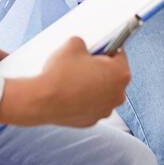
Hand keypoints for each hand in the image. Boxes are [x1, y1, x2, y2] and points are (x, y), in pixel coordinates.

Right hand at [0, 37, 130, 127]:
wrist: (43, 100)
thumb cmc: (61, 74)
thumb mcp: (73, 44)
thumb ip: (85, 43)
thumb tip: (83, 47)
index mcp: (120, 74)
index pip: (119, 54)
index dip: (106, 49)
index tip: (98, 49)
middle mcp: (118, 94)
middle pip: (113, 76)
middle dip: (101, 69)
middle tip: (84, 63)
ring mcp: (105, 110)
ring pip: (103, 92)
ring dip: (93, 85)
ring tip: (75, 79)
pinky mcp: (92, 121)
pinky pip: (92, 105)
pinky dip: (85, 100)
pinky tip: (71, 93)